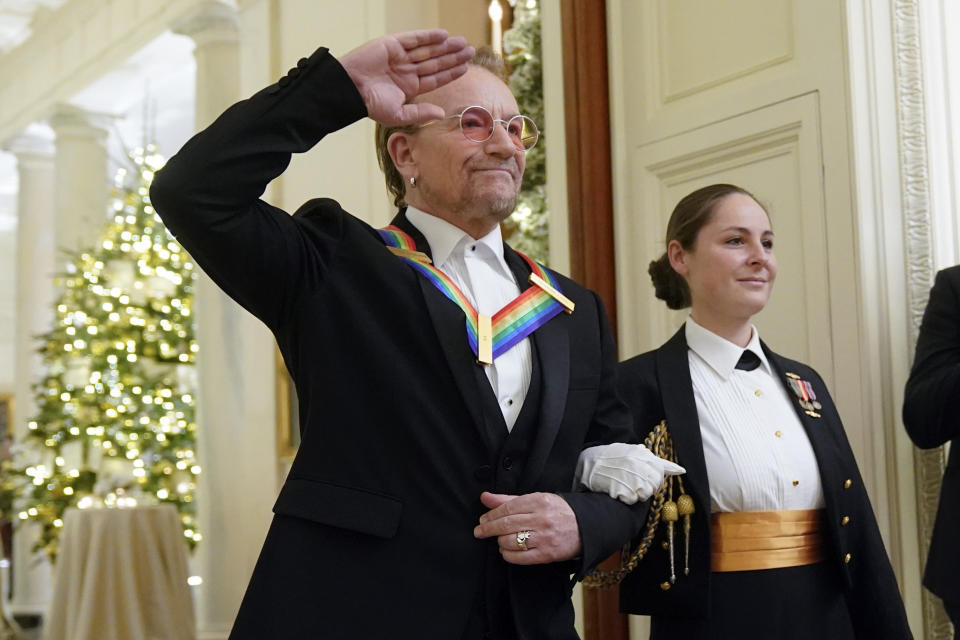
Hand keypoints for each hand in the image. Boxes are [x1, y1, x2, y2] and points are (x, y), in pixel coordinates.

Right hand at [339, 30, 474, 125]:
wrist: (350, 90)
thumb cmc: (370, 105)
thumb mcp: (399, 114)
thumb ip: (420, 112)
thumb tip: (441, 114)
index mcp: (409, 86)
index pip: (435, 78)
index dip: (451, 72)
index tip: (466, 67)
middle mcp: (406, 70)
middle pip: (435, 62)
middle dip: (452, 56)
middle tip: (470, 51)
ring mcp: (400, 56)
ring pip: (428, 50)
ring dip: (445, 46)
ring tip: (462, 43)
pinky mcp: (392, 44)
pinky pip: (414, 39)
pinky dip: (428, 36)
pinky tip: (444, 36)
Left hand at [473, 492, 581, 564]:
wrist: (584, 527)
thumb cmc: (557, 512)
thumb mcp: (536, 499)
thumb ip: (509, 499)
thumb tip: (485, 497)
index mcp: (538, 501)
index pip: (507, 508)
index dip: (491, 515)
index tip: (482, 520)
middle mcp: (541, 519)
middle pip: (506, 525)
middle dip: (488, 529)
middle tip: (479, 532)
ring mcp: (544, 538)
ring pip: (510, 541)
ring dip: (499, 542)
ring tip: (499, 539)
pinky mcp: (546, 554)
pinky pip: (519, 557)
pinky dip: (508, 555)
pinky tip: (506, 551)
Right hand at [576, 443, 685, 504]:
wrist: (586, 462)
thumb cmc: (608, 457)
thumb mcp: (629, 450)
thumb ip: (653, 459)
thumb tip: (679, 469)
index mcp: (641, 454)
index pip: (661, 469)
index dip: (661, 477)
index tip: (671, 476)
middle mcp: (639, 465)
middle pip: (655, 485)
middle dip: (647, 487)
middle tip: (633, 483)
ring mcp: (630, 478)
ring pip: (645, 495)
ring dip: (636, 494)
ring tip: (624, 486)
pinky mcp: (622, 490)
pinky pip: (632, 501)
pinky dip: (625, 499)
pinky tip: (617, 490)